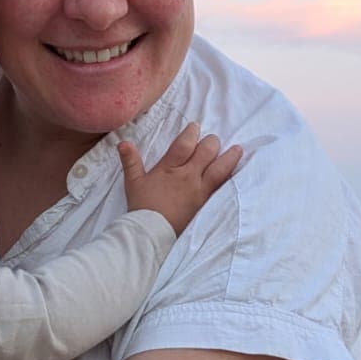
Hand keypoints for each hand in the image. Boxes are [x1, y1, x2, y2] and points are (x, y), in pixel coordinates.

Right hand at [118, 123, 242, 236]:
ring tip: (237, 149)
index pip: (185, 144)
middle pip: (206, 152)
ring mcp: (199, 190)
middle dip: (211, 142)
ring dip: (229, 157)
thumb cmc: (142, 206)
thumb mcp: (133, 182)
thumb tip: (123, 142)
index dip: (192, 133)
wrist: (151, 232)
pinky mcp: (206, 202)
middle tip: (212, 140)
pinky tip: (235, 173)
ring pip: (220, 168)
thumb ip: (130, 161)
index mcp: (170, 168)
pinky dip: (230, 177)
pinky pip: (221, 186)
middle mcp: (188, 176)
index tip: (195, 127)